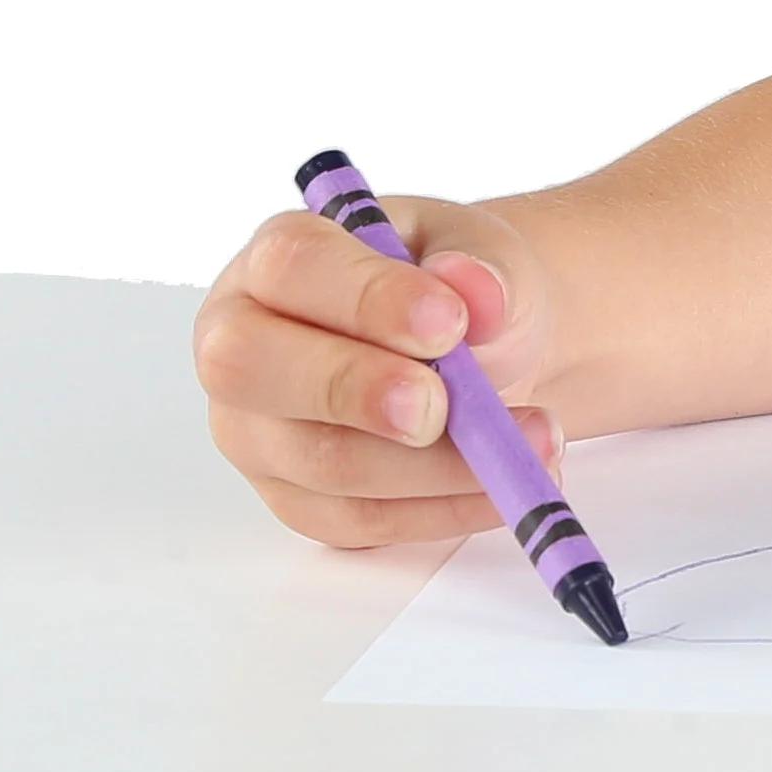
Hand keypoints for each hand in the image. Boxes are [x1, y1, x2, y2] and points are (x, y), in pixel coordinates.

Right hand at [189, 191, 577, 548]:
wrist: (477, 350)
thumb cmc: (452, 289)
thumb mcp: (482, 251)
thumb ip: (483, 265)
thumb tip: (479, 291)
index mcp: (276, 261)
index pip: (289, 267)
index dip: (365, 297)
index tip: (448, 322)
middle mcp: (242, 343)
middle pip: (250, 369)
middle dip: (354, 390)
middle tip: (441, 405)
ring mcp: (258, 432)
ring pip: (322, 461)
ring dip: (433, 463)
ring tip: (530, 438)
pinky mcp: (299, 500)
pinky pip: (361, 520)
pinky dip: (444, 508)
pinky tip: (505, 487)